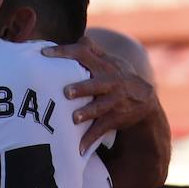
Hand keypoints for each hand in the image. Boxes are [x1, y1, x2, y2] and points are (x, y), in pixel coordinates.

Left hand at [45, 36, 166, 157]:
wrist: (144, 100)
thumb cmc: (118, 78)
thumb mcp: (111, 62)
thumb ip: (94, 52)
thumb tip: (80, 38)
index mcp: (104, 66)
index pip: (83, 55)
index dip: (65, 53)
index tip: (44, 53)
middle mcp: (110, 82)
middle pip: (96, 83)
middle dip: (82, 87)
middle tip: (66, 92)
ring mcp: (114, 101)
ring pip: (100, 107)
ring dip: (87, 113)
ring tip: (74, 119)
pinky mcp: (115, 118)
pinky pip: (101, 129)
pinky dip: (90, 140)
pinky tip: (78, 150)